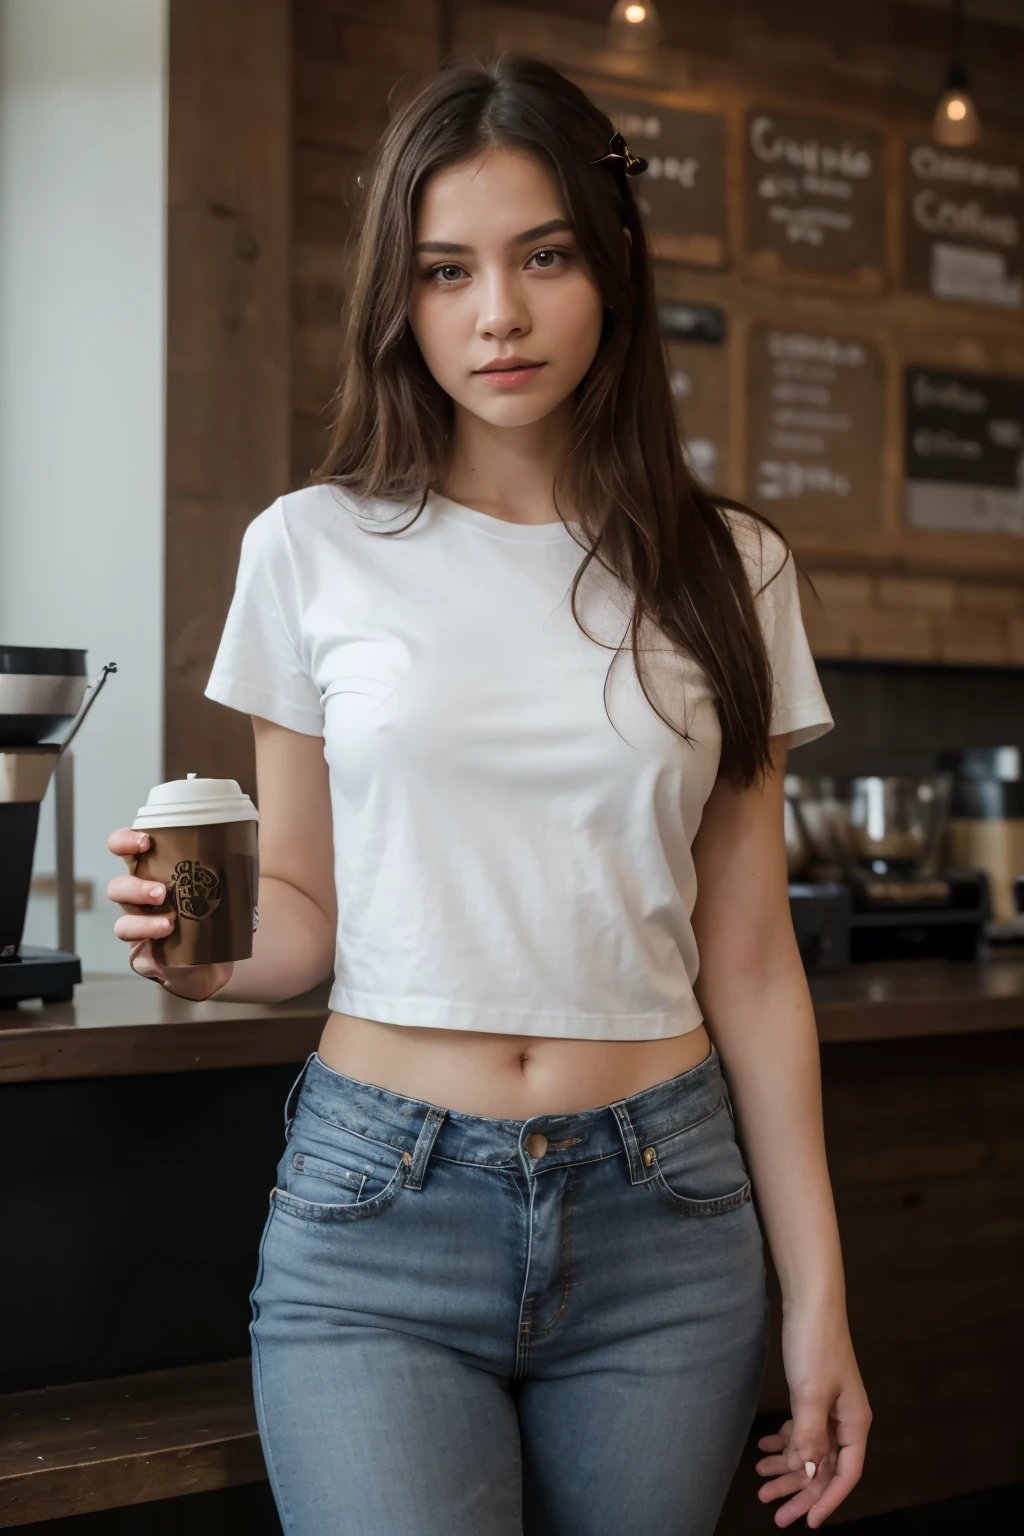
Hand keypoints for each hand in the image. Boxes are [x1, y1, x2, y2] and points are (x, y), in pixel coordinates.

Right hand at [106, 828, 233, 1001]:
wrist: (213, 963)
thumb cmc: (212, 917)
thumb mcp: (222, 890)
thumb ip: (227, 873)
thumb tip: (246, 857)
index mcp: (152, 876)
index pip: (125, 852)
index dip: (125, 842)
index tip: (145, 841)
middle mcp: (138, 902)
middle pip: (117, 888)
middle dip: (135, 887)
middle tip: (162, 892)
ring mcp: (138, 931)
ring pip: (122, 924)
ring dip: (143, 922)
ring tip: (170, 923)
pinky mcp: (143, 958)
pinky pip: (137, 957)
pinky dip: (149, 955)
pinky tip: (162, 953)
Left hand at [755, 1305, 871, 1527]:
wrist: (810, 1302)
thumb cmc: (816, 1343)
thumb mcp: (810, 1393)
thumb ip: (809, 1434)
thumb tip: (807, 1471)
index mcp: (855, 1423)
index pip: (846, 1474)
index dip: (828, 1500)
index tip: (809, 1522)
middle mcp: (845, 1420)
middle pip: (825, 1467)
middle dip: (800, 1491)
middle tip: (775, 1514)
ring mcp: (829, 1408)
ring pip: (809, 1450)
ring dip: (785, 1468)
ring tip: (760, 1484)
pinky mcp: (813, 1395)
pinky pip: (800, 1429)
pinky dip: (782, 1441)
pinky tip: (762, 1448)